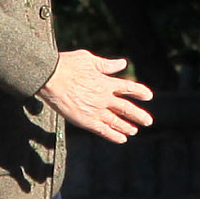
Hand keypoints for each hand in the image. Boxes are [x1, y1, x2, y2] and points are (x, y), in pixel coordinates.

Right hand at [40, 49, 154, 143]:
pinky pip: (103, 130)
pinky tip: (122, 139)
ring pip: (116, 121)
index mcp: (105, 82)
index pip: (129, 88)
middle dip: (139, 115)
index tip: (149, 96)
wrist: (50, 78)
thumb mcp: (89, 59)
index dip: (140, 92)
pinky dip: (113, 135)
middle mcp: (103, 98)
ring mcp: (95, 110)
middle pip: (126, 108)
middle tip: (149, 121)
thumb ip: (107, 64)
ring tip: (135, 130)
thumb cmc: (67, 64)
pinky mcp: (85, 121)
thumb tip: (123, 63)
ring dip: (127, 126)